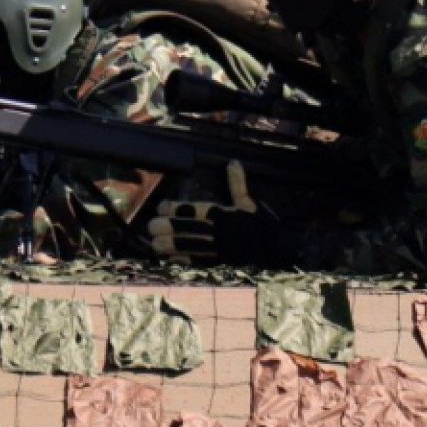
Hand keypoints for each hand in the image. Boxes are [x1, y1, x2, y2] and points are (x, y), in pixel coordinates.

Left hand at [148, 161, 286, 265]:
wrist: (276, 250)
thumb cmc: (262, 225)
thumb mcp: (250, 203)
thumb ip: (238, 184)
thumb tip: (233, 162)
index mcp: (221, 214)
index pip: (193, 209)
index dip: (175, 209)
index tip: (162, 207)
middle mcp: (215, 231)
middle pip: (186, 228)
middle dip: (167, 227)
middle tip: (151, 226)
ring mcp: (216, 248)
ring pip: (188, 246)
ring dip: (169, 246)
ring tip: (154, 245)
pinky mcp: (218, 263)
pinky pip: (197, 262)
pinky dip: (183, 262)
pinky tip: (170, 260)